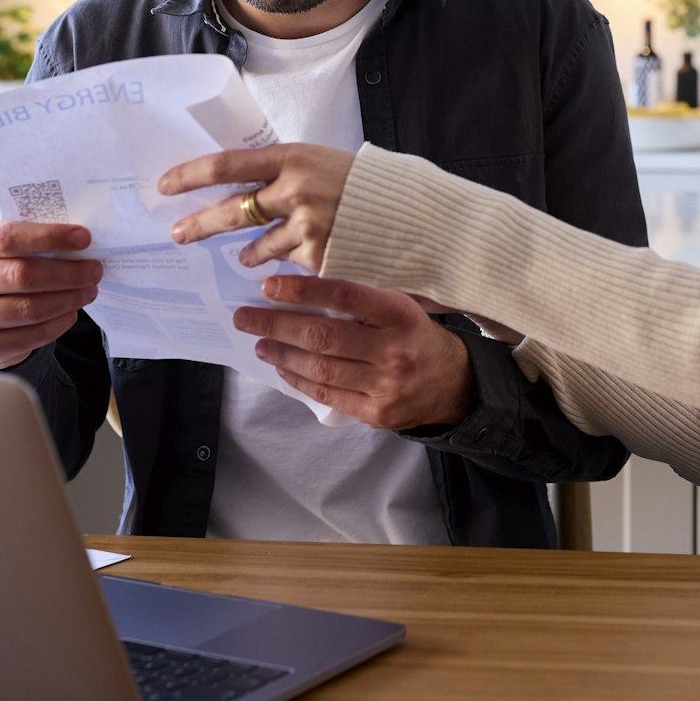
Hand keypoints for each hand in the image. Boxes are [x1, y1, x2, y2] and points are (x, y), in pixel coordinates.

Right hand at [0, 222, 101, 369]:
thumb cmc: (4, 270)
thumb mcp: (12, 248)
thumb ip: (36, 242)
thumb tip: (82, 241)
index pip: (6, 237)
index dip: (49, 237)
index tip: (84, 238)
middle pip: (20, 275)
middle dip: (66, 273)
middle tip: (94, 270)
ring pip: (27, 309)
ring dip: (67, 300)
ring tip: (88, 291)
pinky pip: (28, 337)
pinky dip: (57, 325)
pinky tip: (70, 314)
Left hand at [159, 143, 354, 270]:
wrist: (407, 210)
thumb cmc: (358, 182)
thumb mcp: (317, 160)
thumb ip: (279, 172)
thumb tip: (235, 186)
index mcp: (291, 158)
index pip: (227, 165)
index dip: (190, 175)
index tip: (165, 185)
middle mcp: (294, 191)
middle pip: (231, 211)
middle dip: (199, 225)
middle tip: (178, 234)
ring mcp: (306, 226)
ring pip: (258, 246)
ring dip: (248, 253)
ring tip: (244, 257)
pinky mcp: (318, 256)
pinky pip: (288, 262)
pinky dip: (288, 261)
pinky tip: (299, 256)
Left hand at [233, 274, 474, 430]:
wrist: (454, 384)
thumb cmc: (416, 335)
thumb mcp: (401, 307)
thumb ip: (361, 299)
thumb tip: (301, 289)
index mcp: (400, 315)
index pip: (345, 298)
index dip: (303, 291)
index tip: (269, 286)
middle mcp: (394, 350)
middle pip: (323, 338)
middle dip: (276, 325)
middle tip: (245, 317)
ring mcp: (385, 386)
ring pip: (320, 369)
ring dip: (282, 354)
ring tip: (260, 343)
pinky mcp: (376, 414)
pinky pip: (327, 395)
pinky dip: (299, 380)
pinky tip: (283, 367)